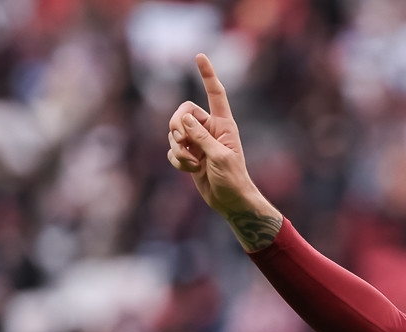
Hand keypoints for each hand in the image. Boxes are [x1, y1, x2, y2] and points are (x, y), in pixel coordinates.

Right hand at [167, 54, 280, 249]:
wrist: (230, 201)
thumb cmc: (233, 179)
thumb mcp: (219, 157)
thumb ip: (200, 137)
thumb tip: (183, 119)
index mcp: (223, 124)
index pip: (215, 93)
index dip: (208, 75)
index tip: (200, 56)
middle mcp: (209, 129)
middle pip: (182, 112)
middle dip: (177, 126)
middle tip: (183, 141)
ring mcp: (197, 142)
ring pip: (173, 132)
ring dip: (178, 149)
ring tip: (193, 163)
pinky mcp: (188, 155)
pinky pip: (171, 150)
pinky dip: (177, 161)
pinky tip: (190, 171)